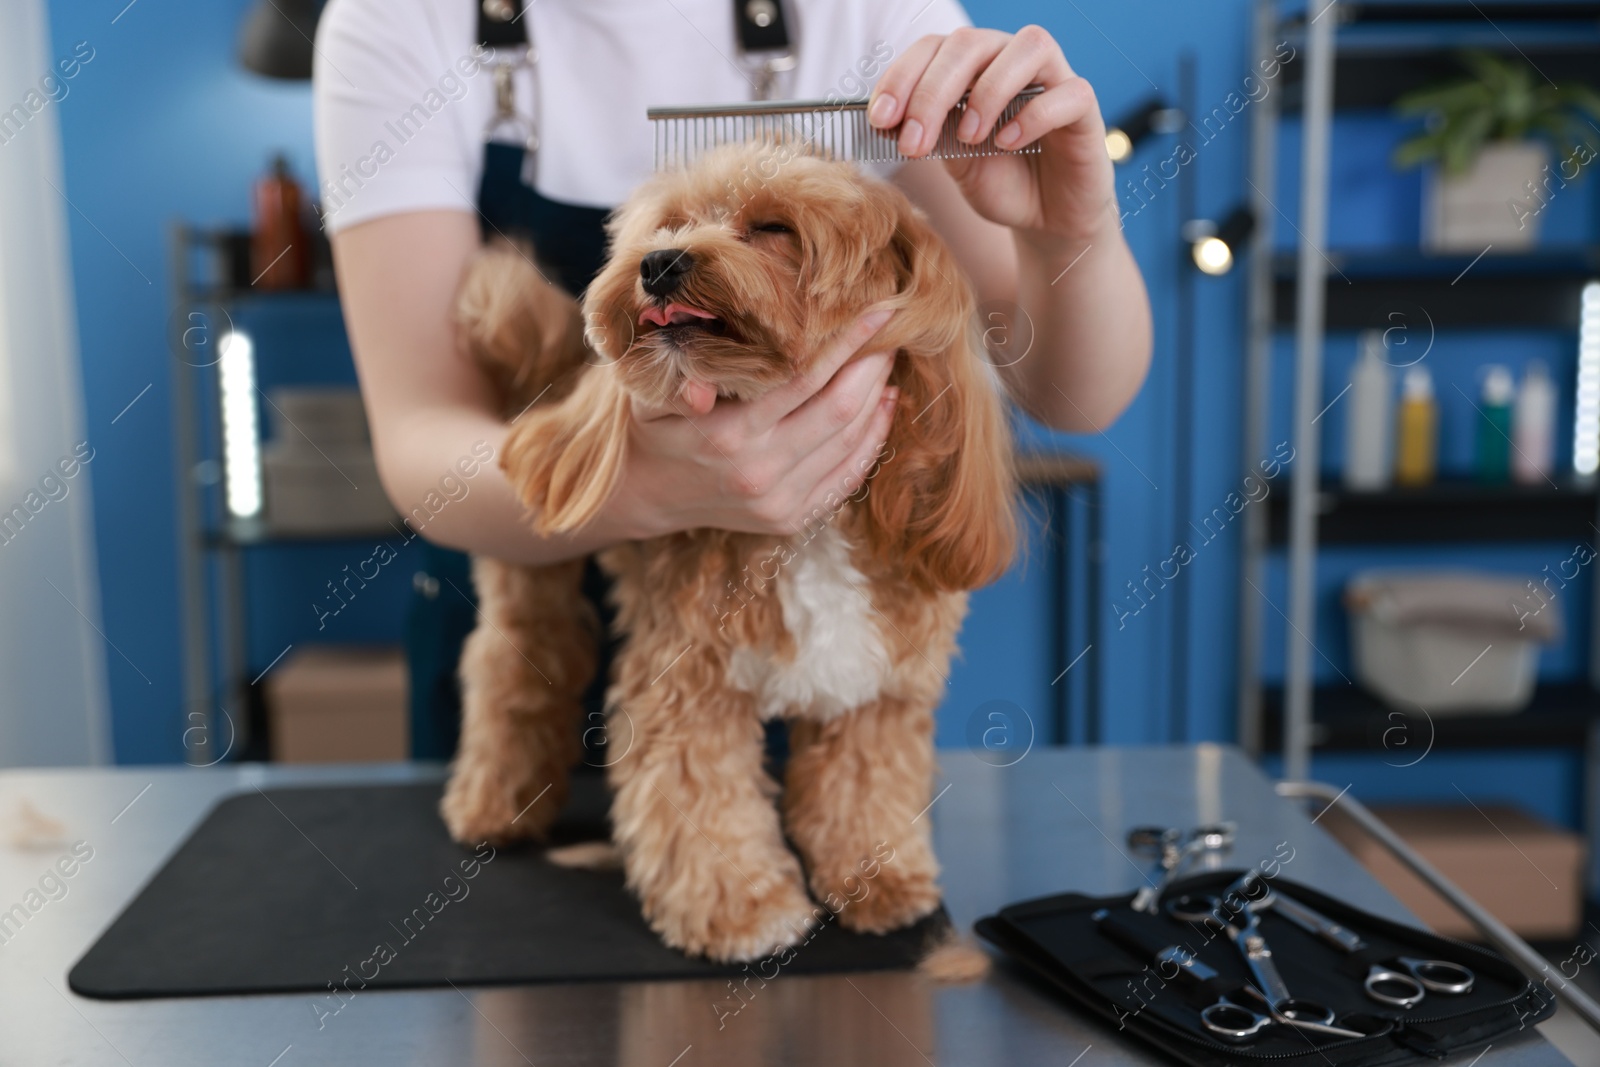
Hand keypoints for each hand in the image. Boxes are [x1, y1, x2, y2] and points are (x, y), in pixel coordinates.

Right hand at [606, 309, 898, 537]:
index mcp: (726, 435)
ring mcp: (778, 502)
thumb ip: (673, 381)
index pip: (804, 380)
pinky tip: (881, 406)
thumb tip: (701, 388)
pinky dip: (872, 438)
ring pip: (851, 443)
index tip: (880, 312)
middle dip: (872, 367)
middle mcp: (757, 472)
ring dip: (878, 399)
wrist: (644, 492)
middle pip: (840, 411)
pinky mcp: (791, 518)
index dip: (847, 344)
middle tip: (893, 333)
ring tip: (885, 363)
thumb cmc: (654, 423)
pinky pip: (848, 476)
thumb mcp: (647, 393)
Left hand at [868, 27, 1116, 247]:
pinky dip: (1034, 115)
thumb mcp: (954, 162)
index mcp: (974, 66)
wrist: (1045, 220)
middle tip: (914, 142)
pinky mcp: (1084, 108)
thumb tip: (888, 119)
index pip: (934, 47)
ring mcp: (1053, 79)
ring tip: (970, 137)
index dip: (902, 77)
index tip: (880, 119)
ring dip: (988, 91)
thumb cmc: (1001, 182)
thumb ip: (930, 135)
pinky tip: (1008, 143)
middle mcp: (1012, 60)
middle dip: (932, 91)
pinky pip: (1068, 93)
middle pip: (971, 43)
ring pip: (1028, 46)